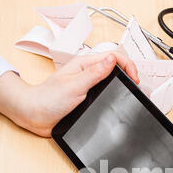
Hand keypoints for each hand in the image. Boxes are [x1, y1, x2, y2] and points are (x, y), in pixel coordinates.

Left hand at [0, 52, 139, 137]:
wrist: (34, 115)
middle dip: (128, 74)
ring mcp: (87, 87)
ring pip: (110, 82)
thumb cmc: (48, 99)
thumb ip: (94, 73)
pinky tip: (116, 102)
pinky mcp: (85, 100)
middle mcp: (87, 74)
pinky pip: (103, 95)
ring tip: (131, 93)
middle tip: (137, 86)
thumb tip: (112, 60)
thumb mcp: (75, 85)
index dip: (128, 66)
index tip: (135, 79)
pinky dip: (112, 97)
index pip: (113, 57)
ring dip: (121, 86)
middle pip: (114, 68)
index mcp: (84, 65)